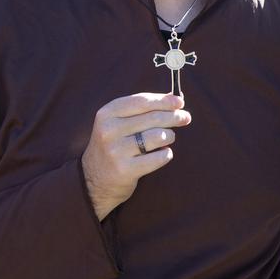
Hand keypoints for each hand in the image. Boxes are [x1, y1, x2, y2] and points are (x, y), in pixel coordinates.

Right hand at [82, 93, 191, 219]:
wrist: (94, 180)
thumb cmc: (115, 145)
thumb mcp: (118, 123)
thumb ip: (143, 109)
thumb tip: (175, 98)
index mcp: (107, 114)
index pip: (142, 101)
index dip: (164, 100)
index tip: (180, 102)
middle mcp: (109, 130)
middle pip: (154, 118)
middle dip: (175, 116)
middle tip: (186, 118)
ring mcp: (116, 151)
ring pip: (159, 136)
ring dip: (169, 136)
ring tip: (167, 138)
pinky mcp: (126, 170)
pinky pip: (160, 157)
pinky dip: (166, 154)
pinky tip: (161, 154)